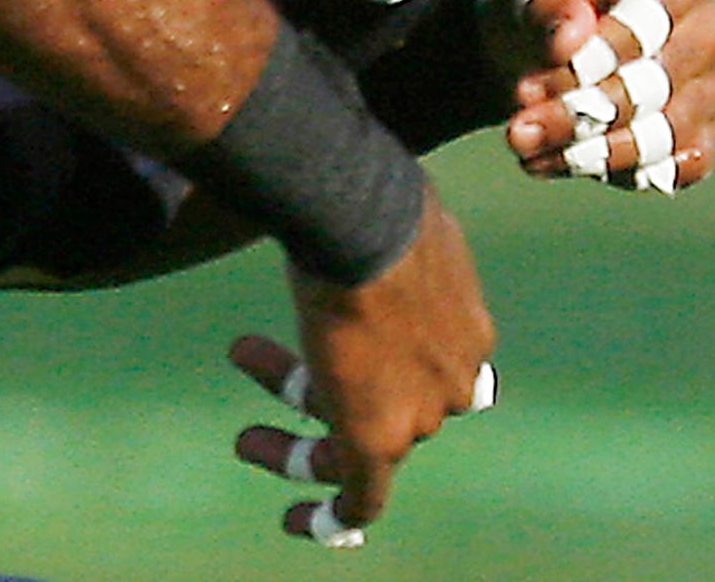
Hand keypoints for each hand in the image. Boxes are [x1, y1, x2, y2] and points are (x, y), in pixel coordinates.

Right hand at [230, 194, 494, 544]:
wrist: (364, 226)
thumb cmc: (376, 207)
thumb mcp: (401, 221)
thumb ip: (392, 237)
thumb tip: (360, 193)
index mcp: (469, 330)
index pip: (425, 366)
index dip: (374, 364)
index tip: (333, 357)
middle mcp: (457, 378)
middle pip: (393, 406)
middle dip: (325, 395)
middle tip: (274, 380)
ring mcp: (422, 413)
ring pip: (361, 451)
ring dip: (298, 447)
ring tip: (245, 437)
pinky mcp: (379, 439)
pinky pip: (359, 499)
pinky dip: (328, 517)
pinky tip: (293, 521)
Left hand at [492, 0, 714, 194]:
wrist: (539, 48)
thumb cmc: (542, 4)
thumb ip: (545, 4)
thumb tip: (572, 36)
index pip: (648, 26)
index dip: (591, 63)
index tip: (527, 89)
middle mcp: (710, 29)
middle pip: (658, 84)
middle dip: (582, 114)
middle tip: (517, 131)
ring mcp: (713, 85)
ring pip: (663, 134)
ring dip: (589, 152)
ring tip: (528, 149)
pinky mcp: (704, 134)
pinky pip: (677, 169)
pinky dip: (617, 172)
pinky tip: (562, 162)